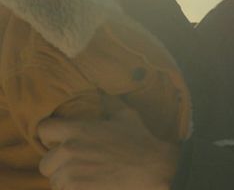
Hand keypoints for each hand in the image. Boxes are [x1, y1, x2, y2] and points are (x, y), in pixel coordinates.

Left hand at [38, 96, 179, 189]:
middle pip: (45, 162)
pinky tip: (90, 184)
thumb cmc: (140, 142)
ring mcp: (71, 171)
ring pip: (55, 180)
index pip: (43, 129)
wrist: (152, 168)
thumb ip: (108, 103)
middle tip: (76, 165)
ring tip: (86, 176)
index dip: (49, 135)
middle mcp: (69, 149)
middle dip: (59, 165)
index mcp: (77, 129)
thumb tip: (100, 90)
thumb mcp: (126, 116)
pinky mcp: (77, 188)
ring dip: (67, 180)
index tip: (56, 141)